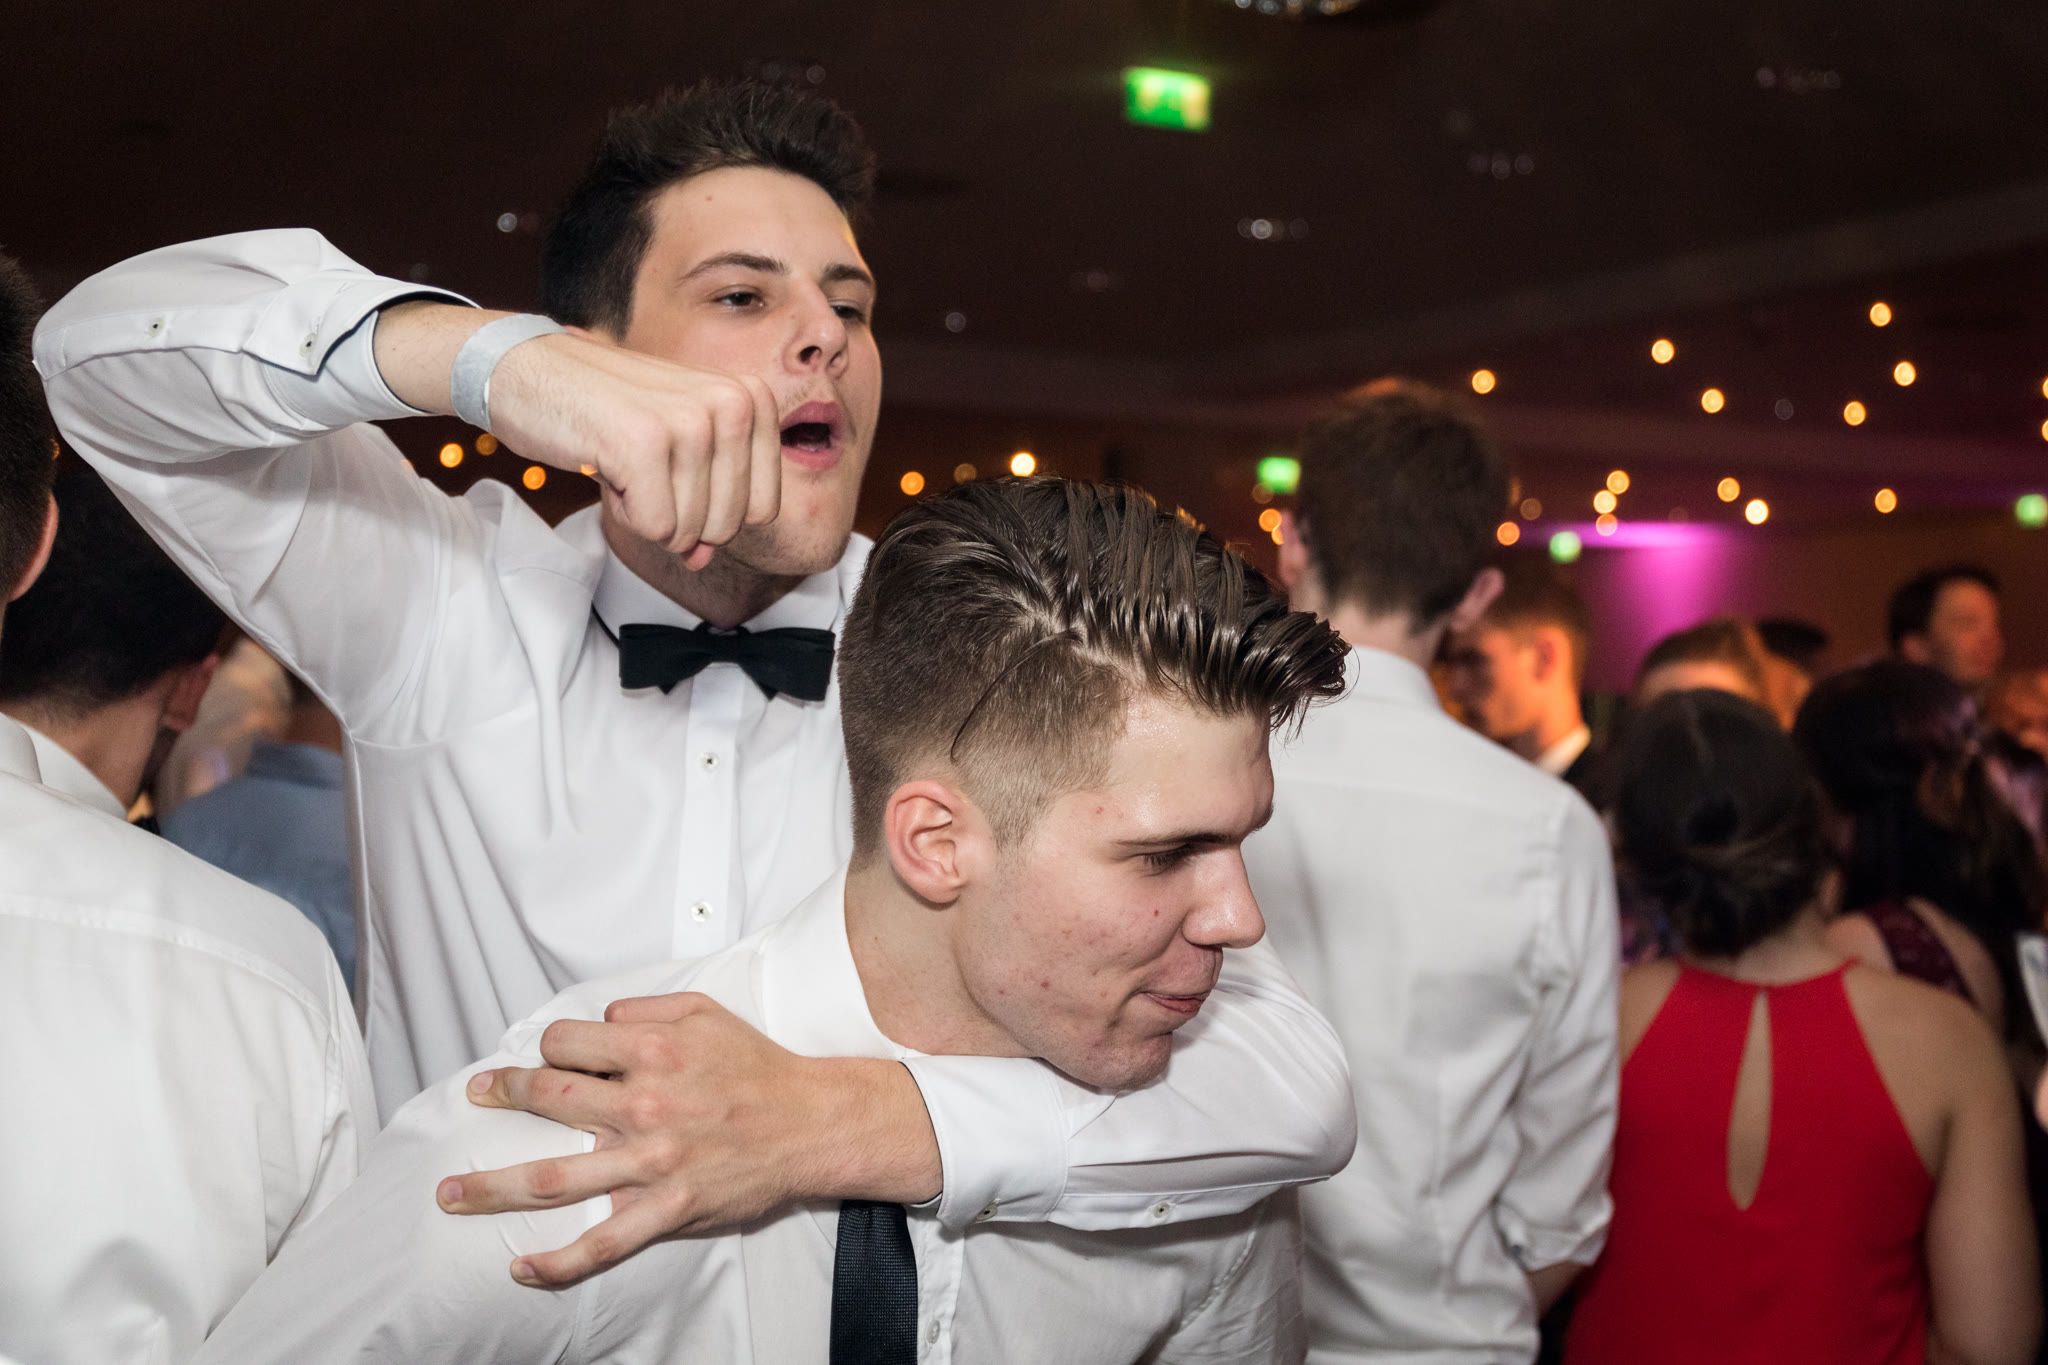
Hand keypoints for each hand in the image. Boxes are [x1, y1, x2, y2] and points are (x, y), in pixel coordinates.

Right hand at [374, 303, 780, 569]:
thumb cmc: (603, 406)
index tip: (673, 473)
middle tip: (641, 467)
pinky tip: (606, 468)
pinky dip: (624, 513)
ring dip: (646, 512)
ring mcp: (691, 421)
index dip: (710, 511)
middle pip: (726, 526)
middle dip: (678, 517)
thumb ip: (704, 500)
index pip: (762, 509)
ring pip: (690, 532)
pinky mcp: (645, 444)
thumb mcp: (673, 446)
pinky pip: (655, 528)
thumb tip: (703, 559)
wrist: (524, 368)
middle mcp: (732, 403)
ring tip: (622, 461)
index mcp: (751, 398)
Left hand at [437, 991, 941, 1286]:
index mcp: (653, 1052)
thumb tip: (602, 1022)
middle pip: (549, 1100)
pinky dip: (559, 1261)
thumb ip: (648, 1010)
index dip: (549, 1047)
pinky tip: (523, 1268)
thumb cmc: (758, 1068)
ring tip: (453, 1195)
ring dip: (496, 1187)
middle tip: (476, 1098)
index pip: (568, 1044)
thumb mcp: (706, 1012)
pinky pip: (604, 1242)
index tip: (544, 1057)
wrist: (811, 1122)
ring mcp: (653, 1161)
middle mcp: (646, 1104)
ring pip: (556, 1177)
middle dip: (501, 1095)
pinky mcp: (669, 1207)